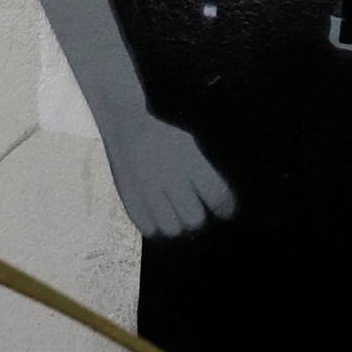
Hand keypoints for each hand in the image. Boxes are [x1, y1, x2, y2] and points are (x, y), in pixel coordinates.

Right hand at [101, 104, 234, 235]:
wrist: (126, 123)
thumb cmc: (165, 138)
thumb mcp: (189, 146)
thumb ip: (205, 174)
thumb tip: (222, 205)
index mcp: (189, 161)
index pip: (217, 196)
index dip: (225, 208)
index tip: (225, 212)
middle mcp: (170, 175)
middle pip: (195, 218)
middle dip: (199, 219)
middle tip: (195, 213)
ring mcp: (147, 188)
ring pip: (172, 228)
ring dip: (178, 226)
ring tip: (176, 218)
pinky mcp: (129, 196)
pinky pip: (148, 228)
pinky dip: (156, 227)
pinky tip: (158, 218)